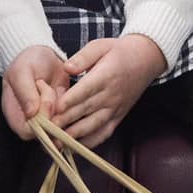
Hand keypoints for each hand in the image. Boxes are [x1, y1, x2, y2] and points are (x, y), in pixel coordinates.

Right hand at [1, 45, 71, 139]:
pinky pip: (71, 115)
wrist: (44, 55)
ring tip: (51, 86)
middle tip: (46, 87)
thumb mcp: (21, 71)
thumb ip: (25, 91)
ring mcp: (48, 118)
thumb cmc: (28, 62)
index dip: (39, 121)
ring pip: (60, 123)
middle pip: (46, 130)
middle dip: (51, 109)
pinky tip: (60, 88)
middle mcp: (31, 121)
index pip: (27, 131)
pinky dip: (70, 101)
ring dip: (60, 104)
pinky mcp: (62, 113)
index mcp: (15, 114)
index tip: (45, 102)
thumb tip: (31, 113)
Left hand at [54, 35, 166, 149]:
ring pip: (93, 125)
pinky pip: (104, 133)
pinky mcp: (118, 117)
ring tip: (56, 142)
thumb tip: (66, 68)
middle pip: (85, 110)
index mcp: (106, 75)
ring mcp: (115, 108)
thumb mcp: (101, 45)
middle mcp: (111, 95)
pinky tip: (75, 147)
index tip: (56, 108)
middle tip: (46, 129)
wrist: (146, 59)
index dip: (70, 100)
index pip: (86, 90)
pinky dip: (90, 142)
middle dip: (65, 120)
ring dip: (74, 135)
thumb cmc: (119, 51)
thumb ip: (83, 57)